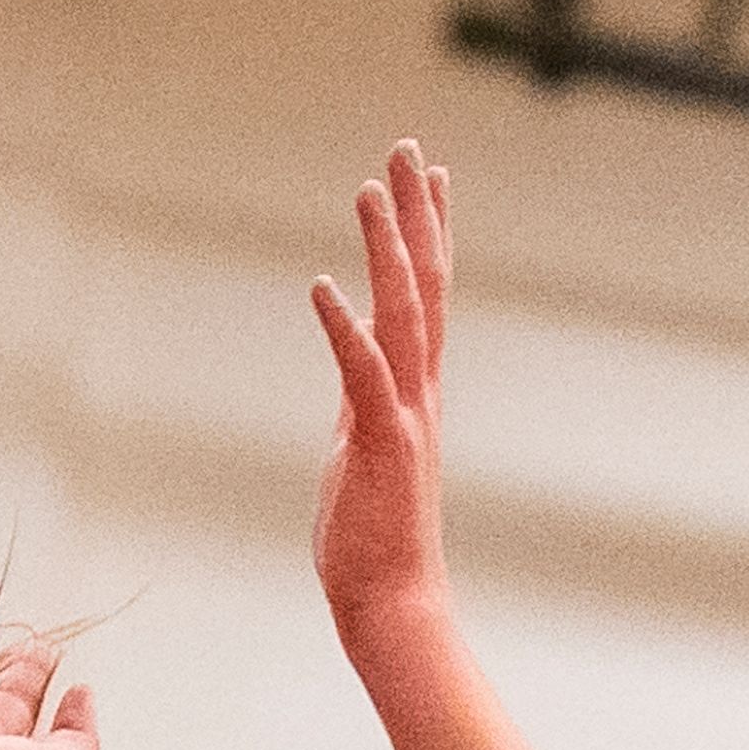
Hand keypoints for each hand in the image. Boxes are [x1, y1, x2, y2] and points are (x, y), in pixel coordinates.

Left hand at [308, 139, 454, 654]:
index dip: (427, 232)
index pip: (425, 295)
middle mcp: (418, 391)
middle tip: (407, 149)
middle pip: (424, 284)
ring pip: (401, 314)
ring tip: (369, 189)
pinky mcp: (381, 445)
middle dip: (416, 214)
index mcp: (412, 390)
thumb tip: (355, 367)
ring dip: (385, 250)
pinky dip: (343, 329)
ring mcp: (404, 415)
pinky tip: (321, 288)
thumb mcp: (360, 449)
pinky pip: (361, 376)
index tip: (427, 176)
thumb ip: (362, 402)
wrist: (391, 600)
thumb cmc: (372, 536)